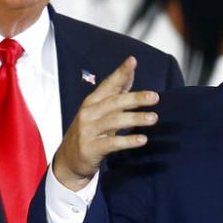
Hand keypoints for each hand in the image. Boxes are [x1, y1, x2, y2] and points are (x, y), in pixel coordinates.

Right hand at [52, 56, 158, 191]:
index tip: (133, 61)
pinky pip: (112, 143)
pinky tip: (142, 139)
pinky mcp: (90, 148)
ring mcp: (88, 131)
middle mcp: (88, 114)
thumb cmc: (88, 133)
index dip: (120, 73)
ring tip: (153, 118)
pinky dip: (128, 141)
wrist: (68, 161)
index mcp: (91, 102)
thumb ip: (114, 95)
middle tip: (154, 97)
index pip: (108, 84)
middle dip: (135, 98)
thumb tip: (130, 74)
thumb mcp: (99, 112)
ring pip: (114, 121)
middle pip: (114, 102)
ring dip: (135, 118)